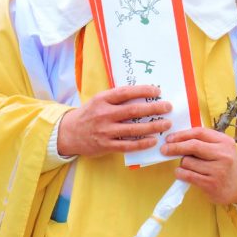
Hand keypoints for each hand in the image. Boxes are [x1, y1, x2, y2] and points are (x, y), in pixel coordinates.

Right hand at [57, 85, 171, 157]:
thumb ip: (116, 99)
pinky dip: (142, 143)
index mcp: (102, 100)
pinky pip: (128, 145)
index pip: (125, 93)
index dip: (142, 91)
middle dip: (153, 108)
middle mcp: (104, 114)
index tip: (157, 91)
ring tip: (166, 124)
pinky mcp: (106, 145)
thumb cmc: (88, 115)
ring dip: (153, 126)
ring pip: (133, 129)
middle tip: (168, 107)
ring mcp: (105, 131)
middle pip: (133, 111)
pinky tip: (153, 140)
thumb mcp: (98, 101)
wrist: (68, 133)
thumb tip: (142, 95)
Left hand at [161, 128, 236, 205]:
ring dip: (181, 163)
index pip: (199, 132)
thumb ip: (204, 141)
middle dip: (175, 147)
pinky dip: (180, 173)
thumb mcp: (221, 148)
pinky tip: (181, 173)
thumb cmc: (225, 164)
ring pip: (187, 161)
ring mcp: (217, 170)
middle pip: (193, 146)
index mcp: (224, 142)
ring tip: (186, 166)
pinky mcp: (211, 184)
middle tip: (164, 149)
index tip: (170, 138)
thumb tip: (177, 138)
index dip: (182, 134)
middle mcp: (223, 155)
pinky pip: (187, 175)